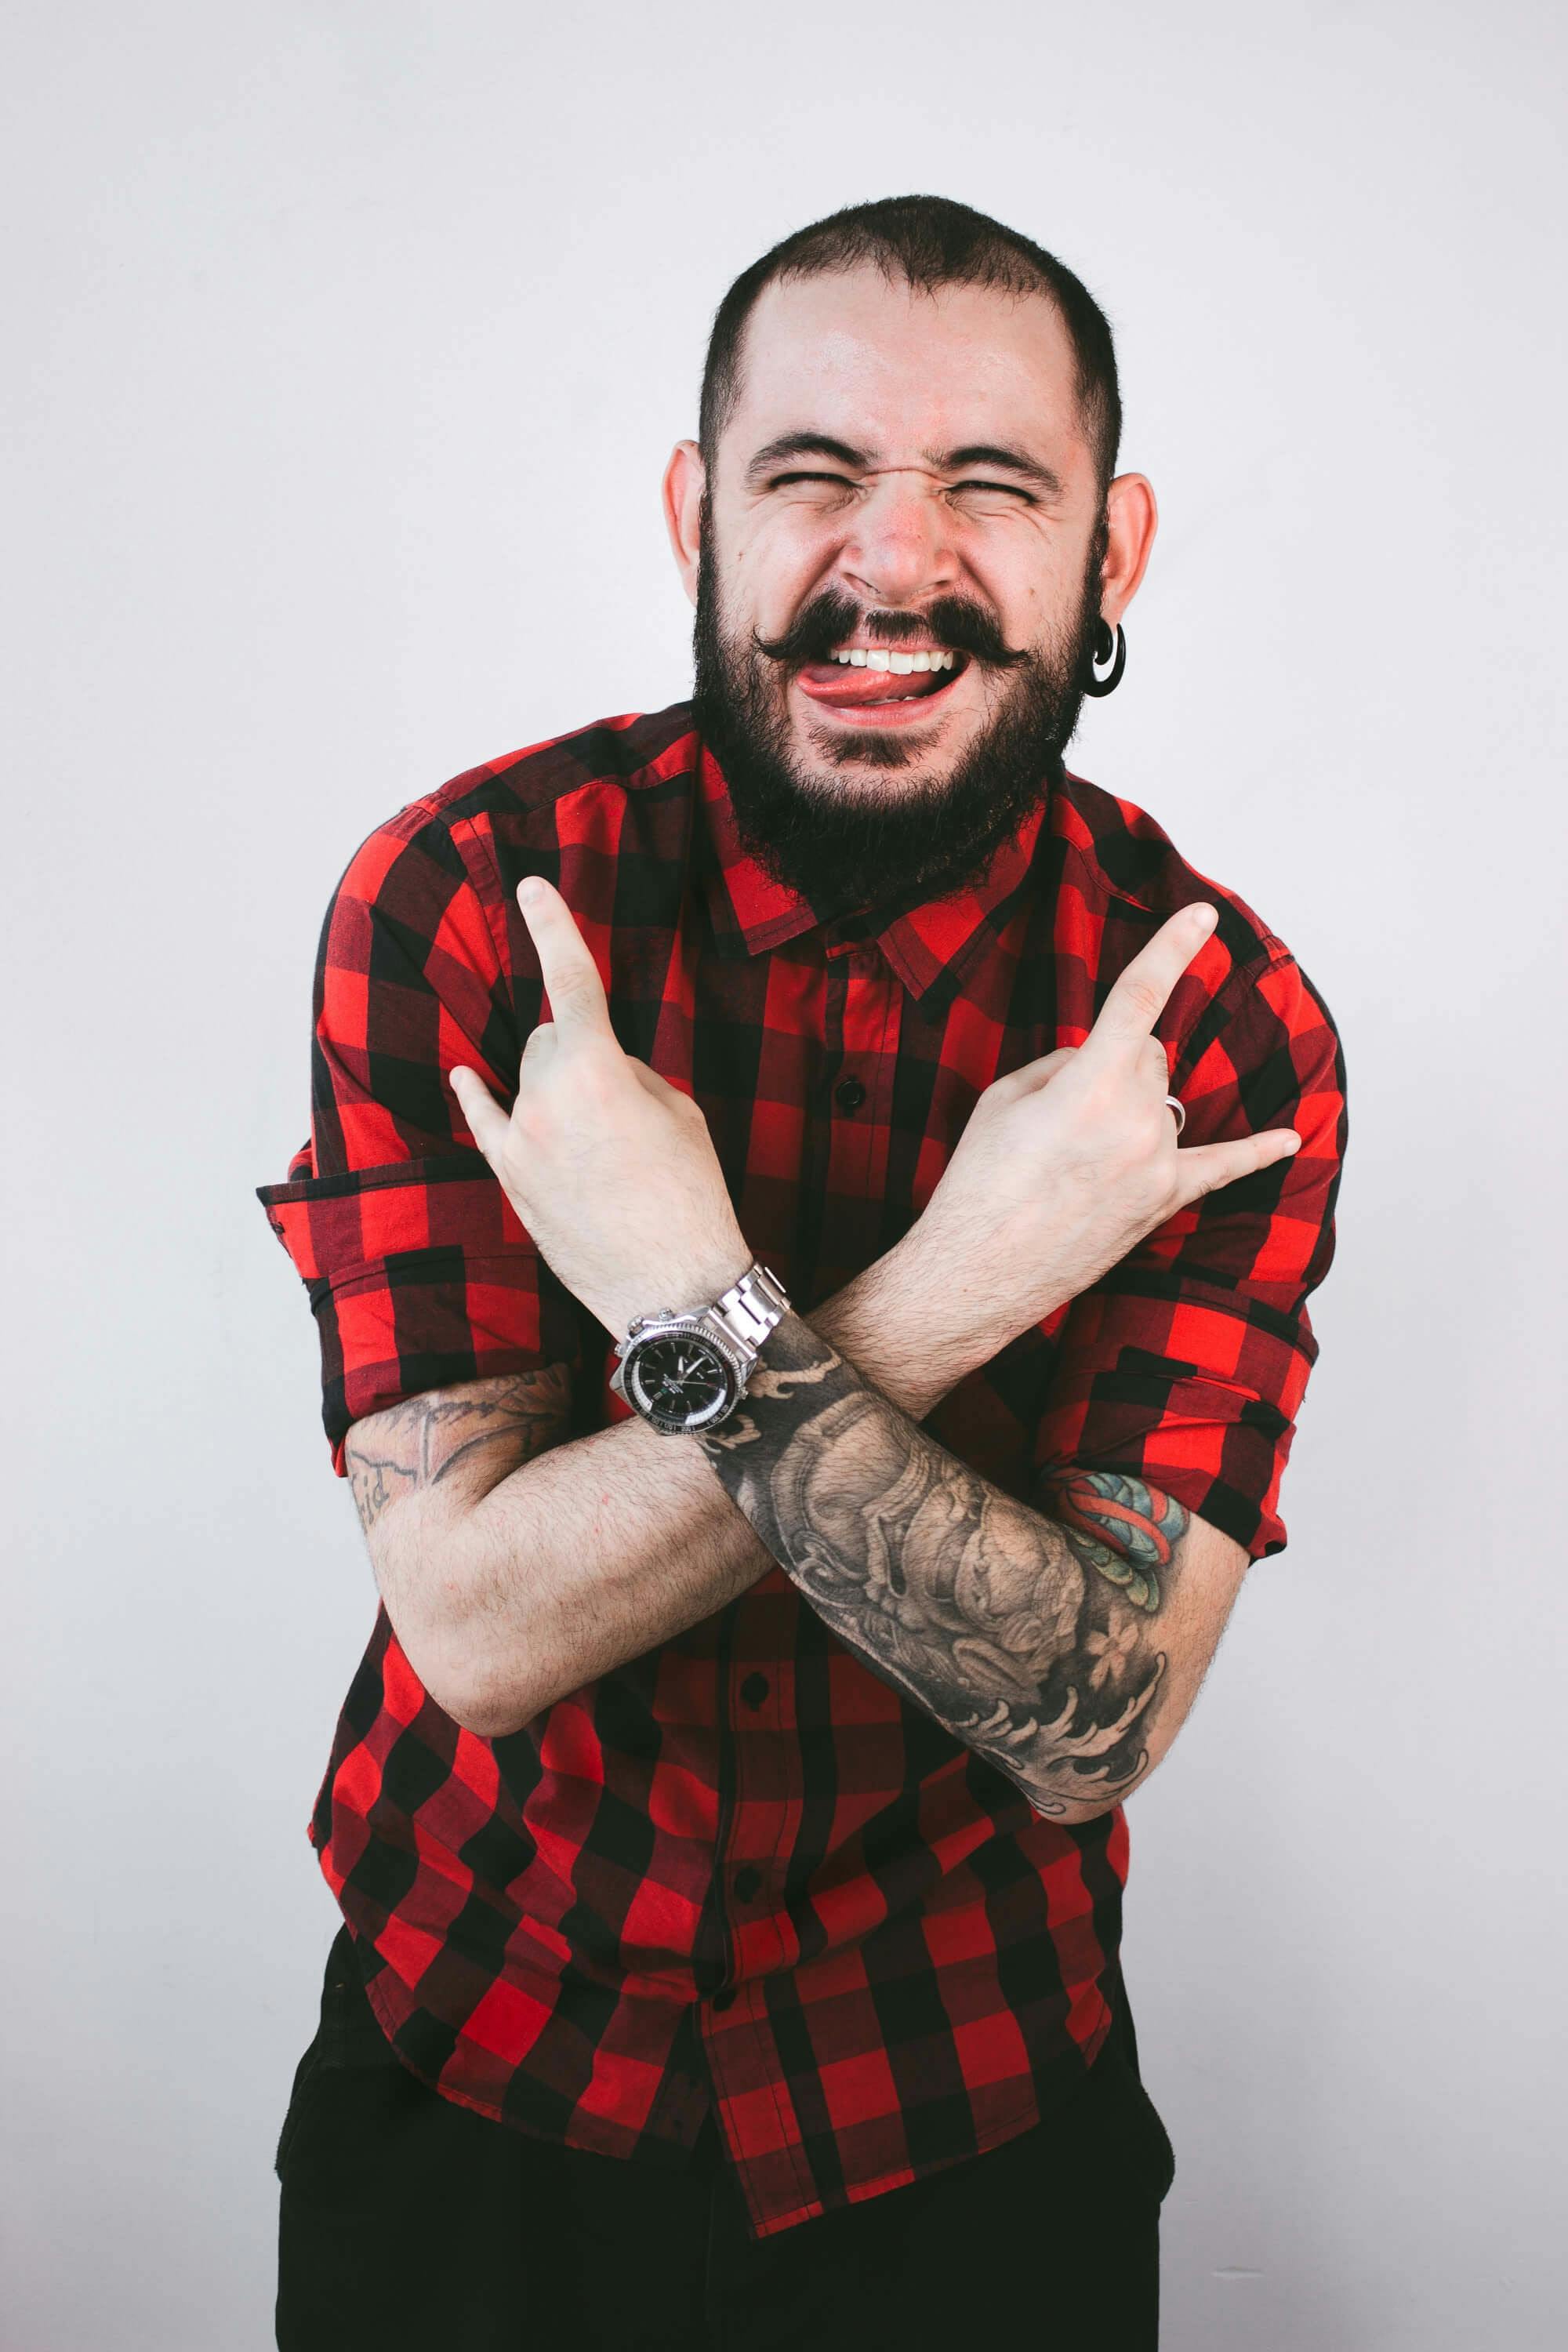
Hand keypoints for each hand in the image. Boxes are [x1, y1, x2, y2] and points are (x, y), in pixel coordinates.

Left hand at [448, 876, 750, 1338]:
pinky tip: (465, 1074)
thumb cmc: (689, 1197)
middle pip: (550, 1038)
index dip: (553, 927)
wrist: (671, 1286)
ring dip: (558, 1087)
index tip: (531, 887)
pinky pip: (487, 1119)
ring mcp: (519, 1140)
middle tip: (623, 1103)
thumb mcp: (680, 1113)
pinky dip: (480, 1094)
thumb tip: (599, 1066)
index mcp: (598, 1071)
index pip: (571, 982)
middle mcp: (546, 1098)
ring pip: (528, 1079)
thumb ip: (630, 1072)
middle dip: (581, 1050)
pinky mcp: (509, 1177)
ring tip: (602, 1141)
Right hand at [909, 902, 1302, 1354]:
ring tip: (1074, 1154)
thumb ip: (1062, 1064)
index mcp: (1088, 1086)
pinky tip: (1289, 1138)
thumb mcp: (1003, 1100)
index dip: (1172, 949)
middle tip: (1059, 1114)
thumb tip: (1098, 1063)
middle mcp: (1135, 1121)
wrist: (978, 1272)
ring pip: (1162, 1099)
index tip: (1203, 914)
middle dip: (1113, 1064)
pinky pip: (1219, 1167)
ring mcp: (1156, 1164)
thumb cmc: (979, 1184)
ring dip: (1129, 1106)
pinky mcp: (1163, 1202)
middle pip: (1148, 1055)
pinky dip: (1256, 1152)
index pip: (1139, 999)